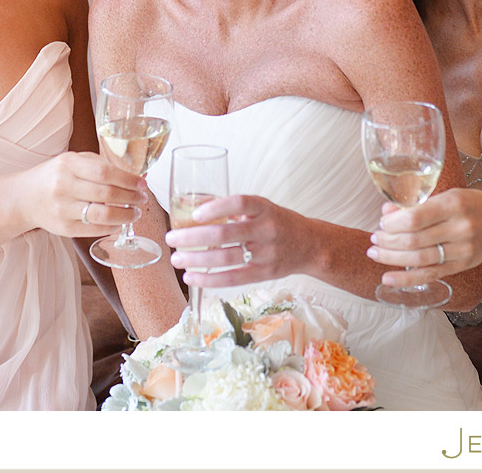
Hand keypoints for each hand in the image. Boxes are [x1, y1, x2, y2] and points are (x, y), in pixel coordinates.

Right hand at [15, 151, 147, 236]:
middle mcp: (64, 186)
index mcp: (68, 164)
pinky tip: (119, 223)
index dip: (128, 180)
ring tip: (135, 213)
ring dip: (125, 215)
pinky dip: (112, 227)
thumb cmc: (56, 176)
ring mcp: (63, 209)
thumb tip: (133, 175)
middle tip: (142, 199)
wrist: (25, 197)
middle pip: (107, 194)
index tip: (142, 184)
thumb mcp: (73, 160)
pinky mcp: (64, 228)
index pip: (105, 172)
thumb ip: (100, 165)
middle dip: (131, 197)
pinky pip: (94, 229)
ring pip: (102, 215)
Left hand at [165, 194, 311, 287]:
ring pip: (225, 258)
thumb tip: (196, 206)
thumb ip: (234, 208)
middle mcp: (266, 229)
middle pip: (225, 234)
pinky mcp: (264, 273)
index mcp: (265, 208)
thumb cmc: (279, 222)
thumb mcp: (262, 208)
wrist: (310, 245)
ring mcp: (266, 254)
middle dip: (193, 237)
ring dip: (195, 259)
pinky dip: (209, 279)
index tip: (195, 214)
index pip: (240, 203)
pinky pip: (232, 279)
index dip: (216, 208)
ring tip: (176, 258)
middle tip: (172, 237)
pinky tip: (191, 277)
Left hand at [368, 189, 481, 287]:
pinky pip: (429, 275)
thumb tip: (387, 213)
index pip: (415, 219)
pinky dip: (406, 279)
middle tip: (374, 239)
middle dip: (387, 241)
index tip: (382, 223)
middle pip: (414, 240)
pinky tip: (388, 278)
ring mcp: (462, 250)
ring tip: (375, 253)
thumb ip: (418, 205)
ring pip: (419, 259)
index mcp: (454, 204)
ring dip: (391, 258)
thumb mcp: (447, 195)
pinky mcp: (461, 266)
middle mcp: (460, 228)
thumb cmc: (470, 204)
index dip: (392, 224)